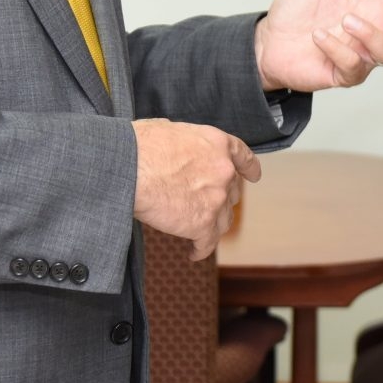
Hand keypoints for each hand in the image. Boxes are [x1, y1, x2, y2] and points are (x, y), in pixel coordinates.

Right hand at [131, 118, 260, 259]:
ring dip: (212, 225)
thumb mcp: (170, 129)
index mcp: (217, 144)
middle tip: (203, 204)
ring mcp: (216, 199)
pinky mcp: (202, 224)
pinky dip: (200, 250)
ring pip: (224, 220)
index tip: (253, 176)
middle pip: (232, 193)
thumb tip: (180, 148)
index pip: (243, 158)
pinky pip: (207, 244)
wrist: (129, 168)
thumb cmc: (140, 146)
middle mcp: (224, 171)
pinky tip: (193, 253)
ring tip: (197, 232)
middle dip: (220, 199)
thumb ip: (186, 142)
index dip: (249, 168)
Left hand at [252, 0, 382, 91]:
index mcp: (374, 8)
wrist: (268, 41)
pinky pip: (355, 67)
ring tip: (345, 21)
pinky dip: (339, 49)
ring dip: (371, 35)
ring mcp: (361, 56)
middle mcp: (373, 33)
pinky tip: (320, 37)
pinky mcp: (344, 75)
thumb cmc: (296, 11)